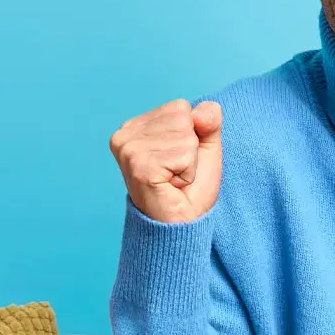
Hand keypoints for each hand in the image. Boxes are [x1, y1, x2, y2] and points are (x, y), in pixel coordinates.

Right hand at [110, 98, 222, 223]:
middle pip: (184, 119)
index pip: (181, 107)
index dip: (191, 135)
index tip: (176, 161)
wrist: (179, 228)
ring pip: (186, 136)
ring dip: (190, 163)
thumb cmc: (189, 191)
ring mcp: (130, 150)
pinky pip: (185, 155)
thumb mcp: (204, 148)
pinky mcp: (139, 165)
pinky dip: (188, 173)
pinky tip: (171, 186)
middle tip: (175, 173)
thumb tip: (204, 112)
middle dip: (190, 149)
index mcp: (135, 126)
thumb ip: (208, 121)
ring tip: (173, 181)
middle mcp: (126, 134)